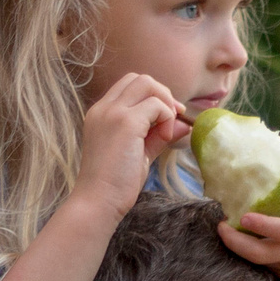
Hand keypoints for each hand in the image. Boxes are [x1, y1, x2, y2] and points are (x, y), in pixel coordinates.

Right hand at [73, 73, 190, 218]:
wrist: (98, 202)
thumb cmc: (115, 184)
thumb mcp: (139, 153)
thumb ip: (158, 136)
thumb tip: (182, 124)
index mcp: (101, 113)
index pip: (129, 85)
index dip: (153, 96)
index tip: (166, 118)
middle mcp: (104, 108)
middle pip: (140, 78)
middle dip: (162, 95)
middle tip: (173, 119)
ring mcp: (113, 113)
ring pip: (148, 84)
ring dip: (165, 104)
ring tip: (165, 132)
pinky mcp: (125, 123)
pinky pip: (156, 105)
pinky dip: (166, 118)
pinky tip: (164, 139)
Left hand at [217, 134, 279, 280]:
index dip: (266, 226)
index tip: (245, 215)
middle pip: (265, 253)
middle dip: (239, 243)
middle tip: (220, 225)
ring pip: (260, 261)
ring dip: (239, 246)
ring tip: (224, 228)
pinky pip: (261, 265)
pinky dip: (248, 252)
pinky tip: (237, 237)